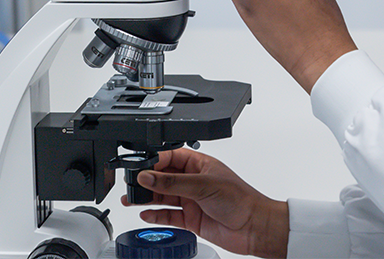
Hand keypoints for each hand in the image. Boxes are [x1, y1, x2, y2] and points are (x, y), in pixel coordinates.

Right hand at [121, 148, 288, 258]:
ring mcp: (191, 200)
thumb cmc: (240, 199)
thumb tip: (149, 176)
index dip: (154, 161)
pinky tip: (145, 214)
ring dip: (146, 198)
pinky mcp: (191, 218)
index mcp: (199, 164)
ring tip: (130, 200)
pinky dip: (156, 216)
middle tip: (131, 185)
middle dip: (147, 180)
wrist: (253, 227)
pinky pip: (168, 215)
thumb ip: (173, 183)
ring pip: (163, 196)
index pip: (171, 157)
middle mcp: (194, 180)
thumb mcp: (203, 185)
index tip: (140, 169)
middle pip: (163, 177)